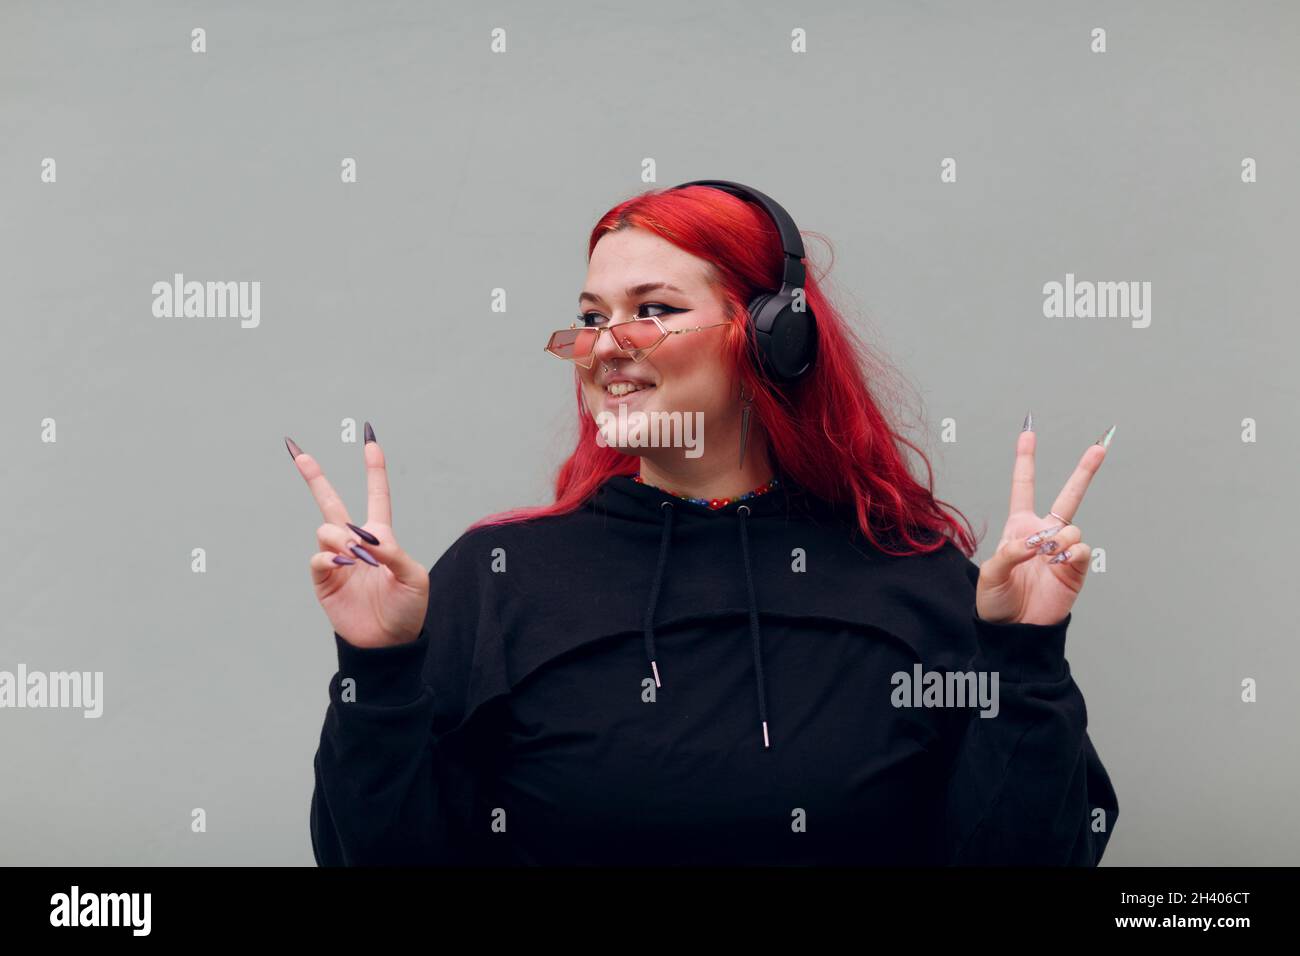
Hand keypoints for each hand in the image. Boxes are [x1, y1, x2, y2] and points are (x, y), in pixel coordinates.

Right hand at [287, 425, 429, 648]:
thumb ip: (392, 552)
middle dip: (315, 477)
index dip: (374, 470)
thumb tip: (364, 539)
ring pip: (326, 529)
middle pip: (331, 503)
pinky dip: (330, 558)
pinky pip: (318, 557)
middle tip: (298, 452)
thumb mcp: (413, 577)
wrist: (389, 642)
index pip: (376, 496)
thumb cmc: (408, 609)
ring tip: (356, 557)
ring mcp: (337, 561)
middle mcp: (356, 544)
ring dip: (341, 538)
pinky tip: (343, 566)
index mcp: (381, 537)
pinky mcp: (324, 580)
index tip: (370, 440)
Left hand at [975, 422, 1112, 625]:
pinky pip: (1081, 550)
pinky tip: (1059, 563)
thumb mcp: (990, 574)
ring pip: (1072, 528)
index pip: (1024, 487)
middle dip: (1085, 471)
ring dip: (1058, 540)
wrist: (1016, 630)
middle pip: (1069, 496)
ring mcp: (1062, 551)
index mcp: (1019, 527)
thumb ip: (1008, 552)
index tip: (1029, 432)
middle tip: (1101, 446)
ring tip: (1045, 558)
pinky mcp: (1076, 569)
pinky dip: (1070, 554)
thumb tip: (1034, 542)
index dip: (1026, 461)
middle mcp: (1044, 534)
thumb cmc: (996, 601)